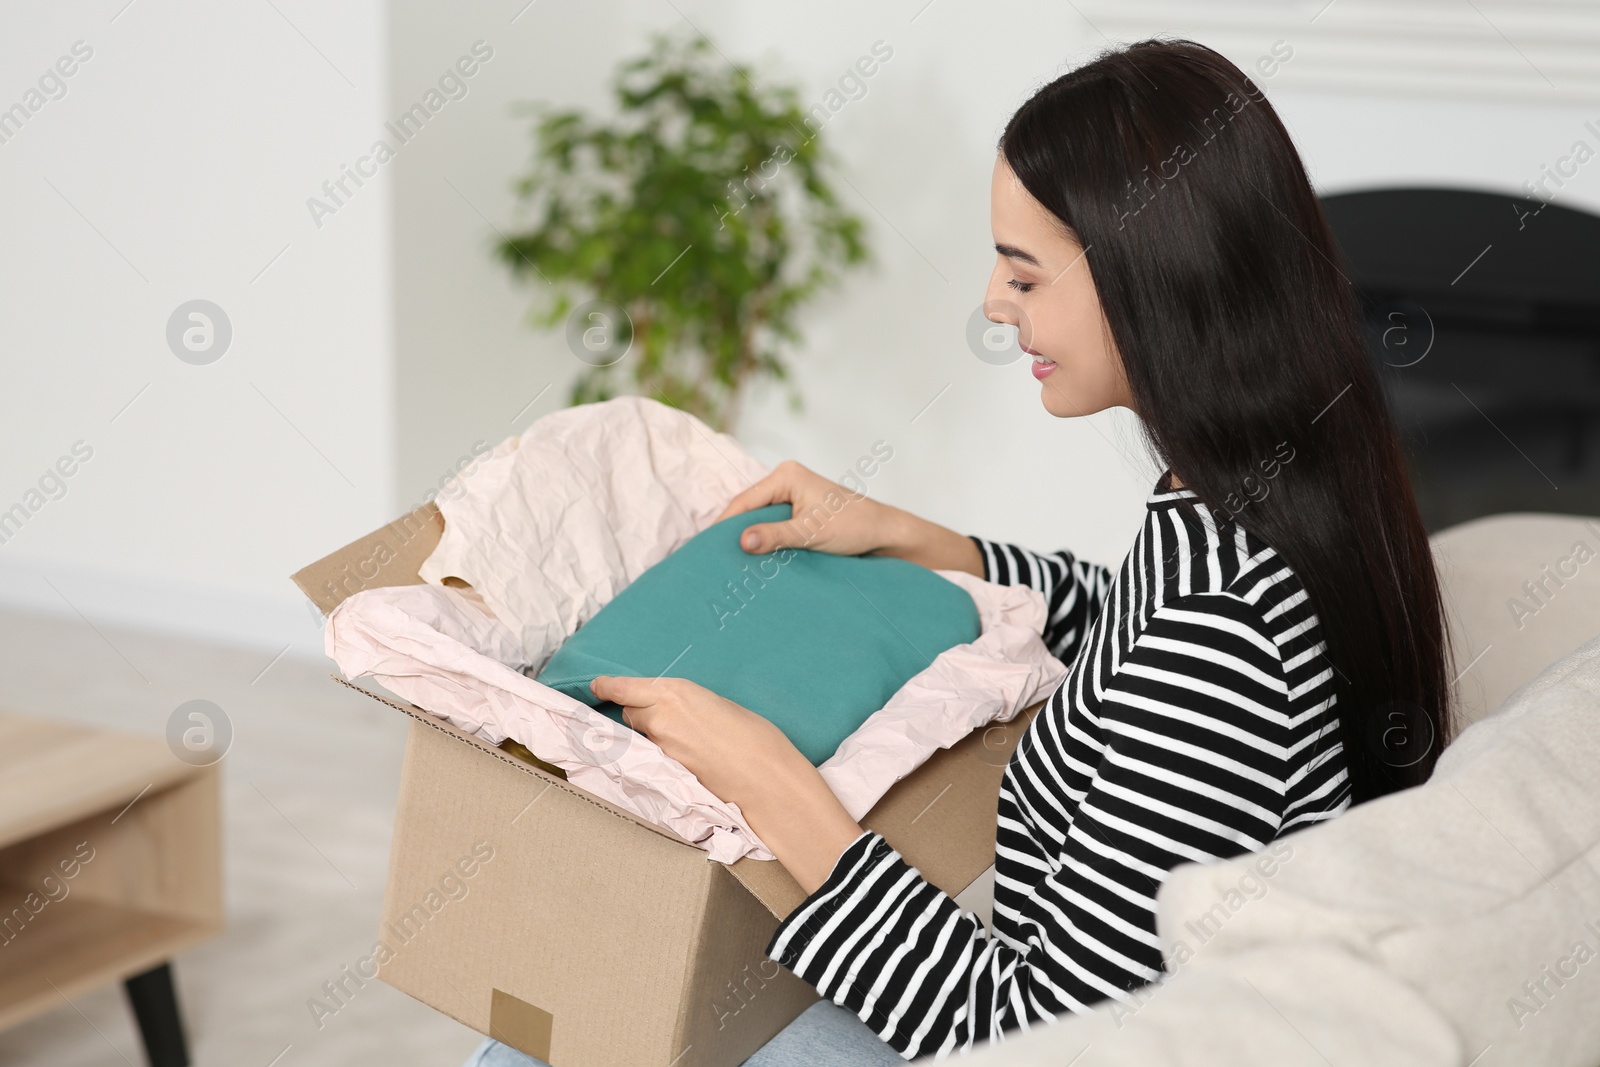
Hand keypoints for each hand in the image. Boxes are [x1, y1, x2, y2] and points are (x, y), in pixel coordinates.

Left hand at [589, 675, 796, 805]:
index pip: (626, 689)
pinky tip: (688, 757)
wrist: (765, 778)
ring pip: (643, 737)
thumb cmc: (755, 736)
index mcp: (675, 693)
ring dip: (653, 735)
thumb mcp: (719, 705)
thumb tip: (679, 712)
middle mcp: (660, 719)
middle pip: (631, 713)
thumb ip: (690, 705)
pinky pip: (655, 758)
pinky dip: (664, 755)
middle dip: (638, 712)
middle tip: (661, 716)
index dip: (609, 687)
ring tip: (684, 739)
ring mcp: (661, 750)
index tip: (598, 685)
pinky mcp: (667, 774)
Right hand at [715, 460, 891, 556]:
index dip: (725, 525)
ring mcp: (793, 495)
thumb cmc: (854, 526)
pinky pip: (773, 524)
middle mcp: (787, 480)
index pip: (744, 501)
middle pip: (749, 508)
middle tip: (716, 557)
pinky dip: (765, 539)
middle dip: (736, 531)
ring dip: (751, 537)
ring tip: (732, 560)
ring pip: (760, 517)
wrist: (884, 533)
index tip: (707, 547)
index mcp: (786, 476)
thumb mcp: (810, 533)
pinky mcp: (800, 510)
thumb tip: (742, 542)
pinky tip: (756, 557)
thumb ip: (775, 537)